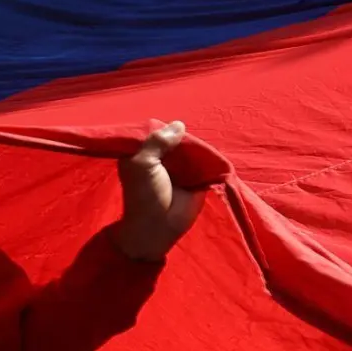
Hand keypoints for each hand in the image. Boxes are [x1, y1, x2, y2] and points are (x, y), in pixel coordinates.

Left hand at [112, 121, 204, 260]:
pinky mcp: (196, 176)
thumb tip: (179, 124)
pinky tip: (210, 152)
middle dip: (182, 136)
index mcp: (141, 153)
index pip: (154, 131)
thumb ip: (157, 142)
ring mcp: (179, 167)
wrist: (160, 226)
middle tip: (191, 136)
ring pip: (189, 148)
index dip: (163, 127)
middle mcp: (160, 157)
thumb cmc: (146, 195)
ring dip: (196, 146)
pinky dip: (207, 157)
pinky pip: (203, 161)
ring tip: (202, 144)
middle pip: (174, 138)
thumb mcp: (144, 164)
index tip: (174, 125)